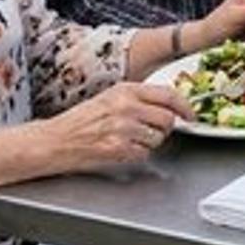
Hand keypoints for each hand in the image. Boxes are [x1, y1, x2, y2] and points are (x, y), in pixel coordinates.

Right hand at [42, 82, 190, 173]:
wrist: (54, 140)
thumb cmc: (80, 121)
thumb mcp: (109, 98)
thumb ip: (138, 99)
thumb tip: (168, 105)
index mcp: (126, 90)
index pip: (168, 94)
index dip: (185, 107)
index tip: (190, 115)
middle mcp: (126, 106)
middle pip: (168, 118)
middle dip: (165, 128)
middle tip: (152, 132)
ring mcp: (122, 127)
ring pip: (157, 138)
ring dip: (149, 143)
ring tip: (128, 140)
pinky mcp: (117, 147)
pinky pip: (143, 153)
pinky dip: (136, 154)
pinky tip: (120, 149)